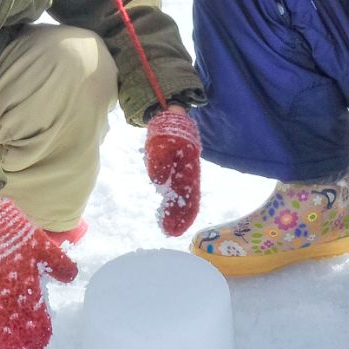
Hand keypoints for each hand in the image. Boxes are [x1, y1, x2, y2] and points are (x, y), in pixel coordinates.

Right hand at [0, 199, 77, 348]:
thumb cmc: (16, 232)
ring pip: (1, 316)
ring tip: (12, 348)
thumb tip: (71, 277)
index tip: (44, 340)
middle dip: (23, 335)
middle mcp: (8, 288)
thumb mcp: (42, 245)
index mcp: (26, 279)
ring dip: (7, 333)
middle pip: (16, 318)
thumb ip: (58, 263)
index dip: (39, 325)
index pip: (34, 309)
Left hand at [145, 107, 200, 236]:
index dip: (185, 213)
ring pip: (181, 194)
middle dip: (180, 216)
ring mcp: (181, 171)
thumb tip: (158, 179)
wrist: (171, 115)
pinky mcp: (174, 168)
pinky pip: (175, 187)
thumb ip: (160, 160)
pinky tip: (166, 209)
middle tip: (171, 232)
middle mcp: (188, 172)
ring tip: (169, 227)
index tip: (178, 228)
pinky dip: (172, 199)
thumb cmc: (167, 129)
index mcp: (189, 167)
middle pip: (186, 198)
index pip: (189, 195)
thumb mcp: (162, 142)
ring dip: (176, 210)